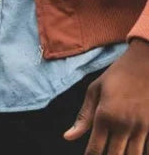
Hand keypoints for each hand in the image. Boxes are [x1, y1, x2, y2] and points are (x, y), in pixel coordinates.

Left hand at [63, 39, 148, 153]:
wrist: (145, 63)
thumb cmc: (117, 74)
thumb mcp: (95, 90)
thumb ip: (83, 116)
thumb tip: (68, 137)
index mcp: (104, 115)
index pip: (95, 149)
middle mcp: (122, 125)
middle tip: (102, 153)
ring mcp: (140, 128)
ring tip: (116, 152)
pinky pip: (146, 150)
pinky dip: (139, 152)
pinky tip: (130, 149)